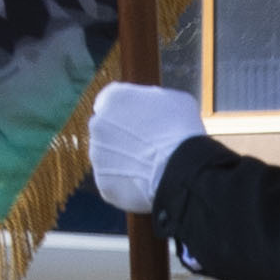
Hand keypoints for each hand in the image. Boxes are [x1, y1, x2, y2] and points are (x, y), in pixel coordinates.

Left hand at [87, 80, 203, 211]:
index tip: (139, 120)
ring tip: (151, 165)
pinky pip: (114, 180)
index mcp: (113, 98)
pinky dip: (127, 181)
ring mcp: (97, 155)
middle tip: (147, 144)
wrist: (181, 169)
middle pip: (106, 129)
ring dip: (123, 159)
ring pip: (108, 156)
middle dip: (122, 136)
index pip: (110, 101)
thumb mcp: (174, 100)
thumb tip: (148, 104)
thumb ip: (151, 98)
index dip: (126, 111)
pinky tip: (146, 181)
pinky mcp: (104, 182)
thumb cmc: (182, 129)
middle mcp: (98, 124)